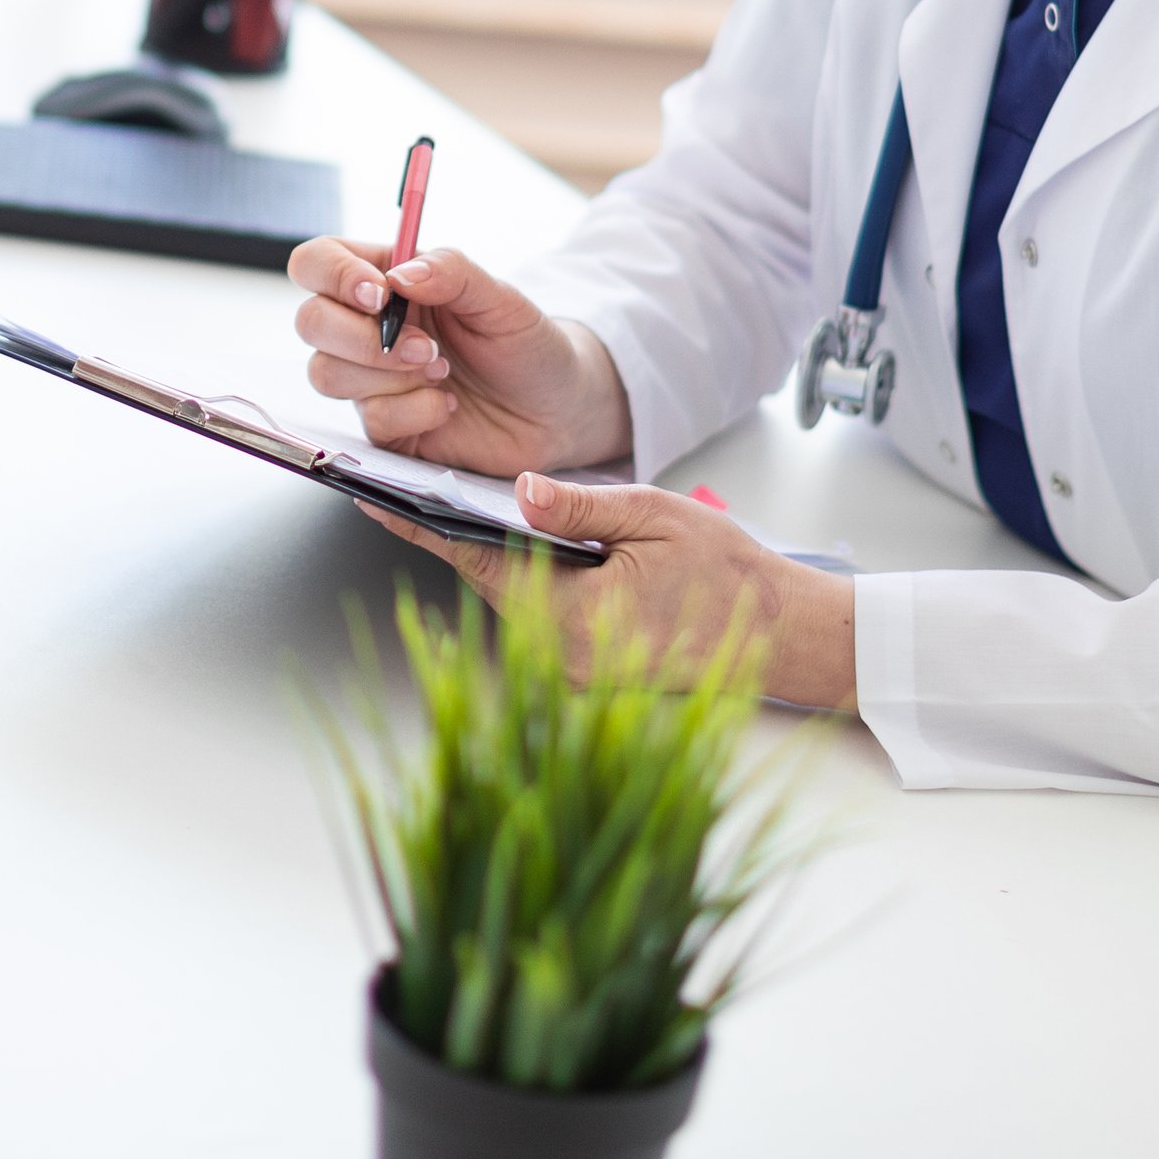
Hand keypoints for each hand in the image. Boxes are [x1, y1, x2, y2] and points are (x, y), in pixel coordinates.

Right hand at [289, 238, 631, 476]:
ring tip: (442, 372)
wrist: (557, 410)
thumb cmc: (526, 344)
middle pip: (310, 321)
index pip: (318, 262)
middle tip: (426, 348)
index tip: (380, 295)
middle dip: (362, 338)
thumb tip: (400, 274)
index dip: (333, 275)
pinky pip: (371, 420)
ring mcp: (371, 380)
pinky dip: (414, 412)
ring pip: (326, 373)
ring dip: (387, 375)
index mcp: (386, 281)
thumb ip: (452, 272)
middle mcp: (367, 328)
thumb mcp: (501, 298)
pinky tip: (447, 405)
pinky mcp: (386, 427)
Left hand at [364, 476, 857, 711]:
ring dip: (490, 556)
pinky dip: (524, 578)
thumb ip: (579, 505)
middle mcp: (562, 656)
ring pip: (513, 600)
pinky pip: (540, 616)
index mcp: (572, 619)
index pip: (479, 562)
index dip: (424, 527)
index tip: (375, 500)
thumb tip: (517, 488)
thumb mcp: (653, 516)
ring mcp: (574, 670)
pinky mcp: (590, 670)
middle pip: (489, 583)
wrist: (784, 635)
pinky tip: (516, 543)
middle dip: (452, 534)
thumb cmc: (729, 575)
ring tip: (451, 506)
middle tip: (403, 488)